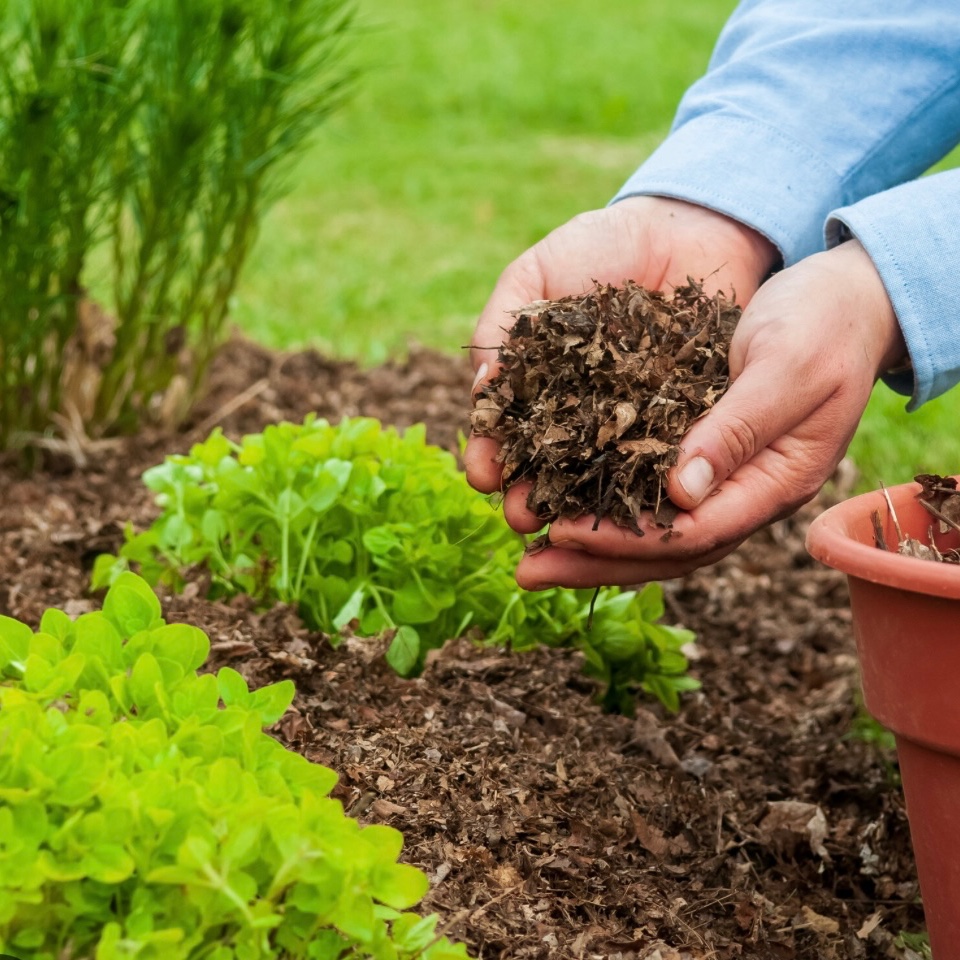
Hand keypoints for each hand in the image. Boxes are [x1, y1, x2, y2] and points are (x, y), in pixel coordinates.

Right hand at [464, 196, 778, 494]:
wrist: (686, 225)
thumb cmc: (601, 245)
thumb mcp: (536, 273)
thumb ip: (502, 326)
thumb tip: (482, 387)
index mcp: (539, 384)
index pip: (506, 429)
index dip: (491, 454)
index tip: (481, 475)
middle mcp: (582, 412)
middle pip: (550, 464)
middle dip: (531, 493)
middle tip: (522, 517)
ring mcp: (632, 420)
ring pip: (603, 472)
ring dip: (581, 504)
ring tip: (565, 527)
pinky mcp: (683, 419)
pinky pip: (662, 454)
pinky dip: (646, 480)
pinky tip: (631, 503)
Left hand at [512, 239, 905, 588]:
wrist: (849, 300)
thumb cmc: (824, 325)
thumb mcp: (788, 367)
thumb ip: (738, 429)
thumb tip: (679, 493)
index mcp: (775, 482)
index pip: (692, 533)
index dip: (625, 539)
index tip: (561, 533)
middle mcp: (747, 492)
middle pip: (665, 548)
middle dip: (594, 562)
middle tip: (526, 573)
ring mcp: (727, 477)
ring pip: (654, 528)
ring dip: (593, 545)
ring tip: (530, 552)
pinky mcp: (705, 451)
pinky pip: (650, 492)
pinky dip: (607, 503)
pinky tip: (563, 499)